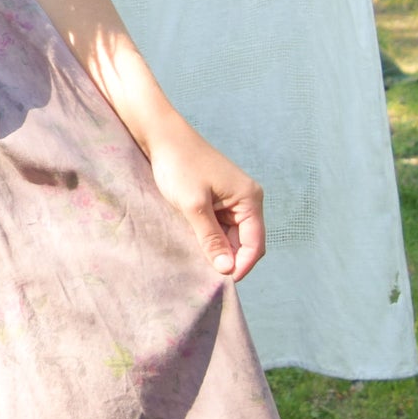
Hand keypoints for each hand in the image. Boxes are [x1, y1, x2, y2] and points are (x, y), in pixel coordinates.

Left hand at [145, 123, 264, 280]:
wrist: (162, 136)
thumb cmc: (179, 166)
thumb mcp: (193, 206)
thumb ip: (211, 238)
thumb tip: (227, 269)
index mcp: (250, 199)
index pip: (255, 244)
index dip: (242, 266)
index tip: (222, 282)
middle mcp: (247, 199)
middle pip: (246, 242)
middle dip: (230, 258)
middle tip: (206, 275)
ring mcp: (233, 198)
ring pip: (232, 235)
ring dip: (218, 248)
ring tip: (198, 260)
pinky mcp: (219, 198)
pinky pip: (221, 225)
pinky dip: (211, 237)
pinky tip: (195, 244)